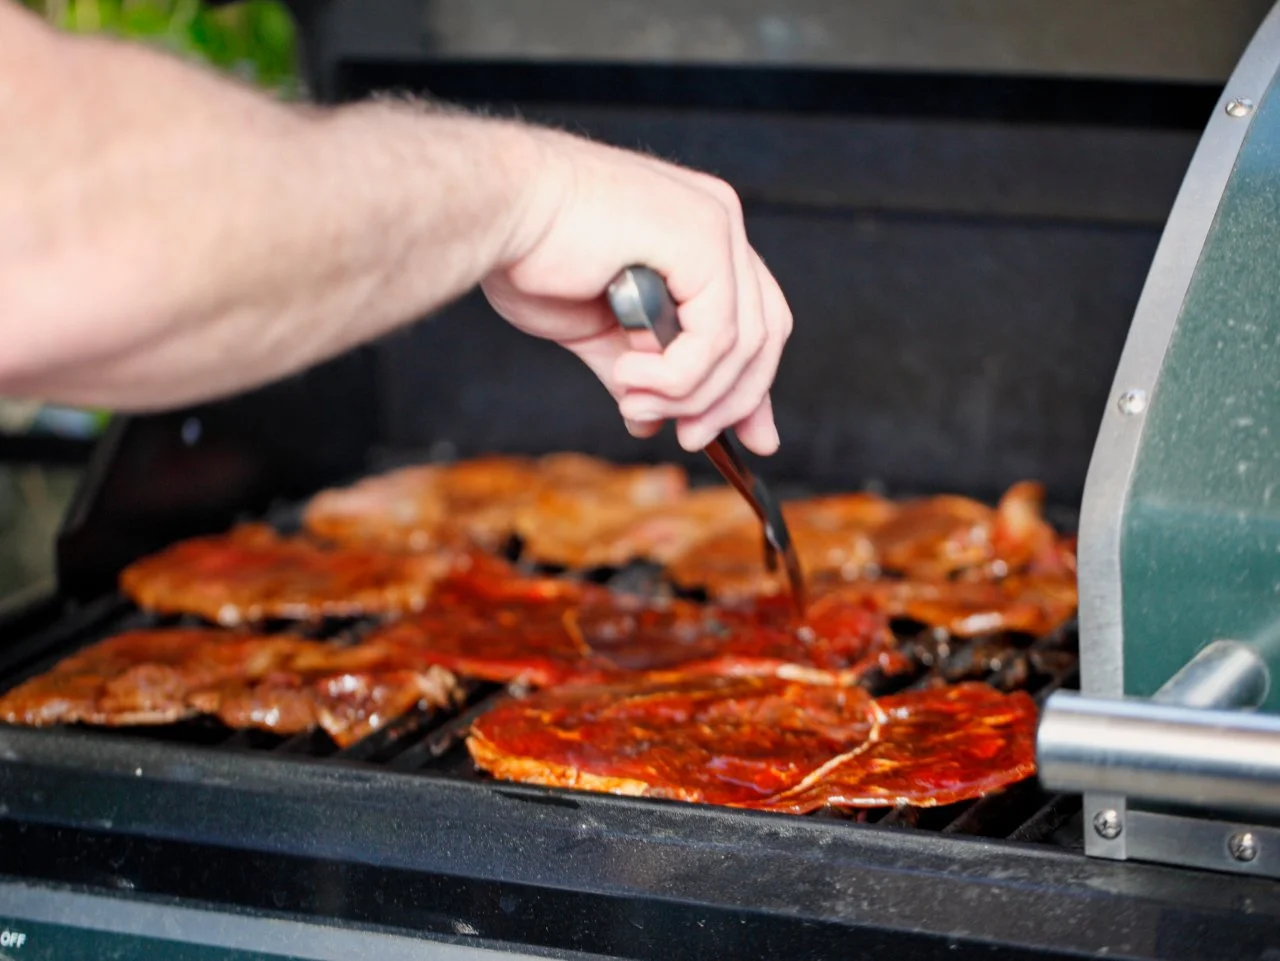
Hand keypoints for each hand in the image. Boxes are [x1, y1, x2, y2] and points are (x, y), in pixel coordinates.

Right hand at [481, 126, 791, 455]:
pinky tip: (629, 377)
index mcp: (699, 238)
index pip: (754, 322)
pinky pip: (716, 336)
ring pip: (742, 344)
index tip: (744, 439)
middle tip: (688, 437)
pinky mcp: (703, 237)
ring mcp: (716, 226)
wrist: (497, 212)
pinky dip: (678, 375)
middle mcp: (718, 223)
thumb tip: (652, 420)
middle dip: (730, 401)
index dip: (750, 387)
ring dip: (688, 394)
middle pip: (764, 335)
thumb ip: (639, 371)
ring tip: (633, 402)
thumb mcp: (598, 329)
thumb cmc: (532, 253)